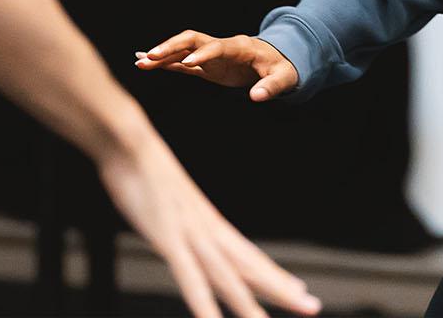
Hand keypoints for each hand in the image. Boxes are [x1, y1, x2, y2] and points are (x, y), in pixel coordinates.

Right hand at [97, 126, 320, 317]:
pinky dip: (203, 305)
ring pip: (228, 278)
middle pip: (250, 267)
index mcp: (210, 221)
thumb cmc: (144, 169)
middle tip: (312, 307)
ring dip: (249, 305)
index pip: (249, 254)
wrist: (130, 141)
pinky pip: (189, 279)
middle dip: (281, 289)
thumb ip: (181, 219)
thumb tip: (183, 229)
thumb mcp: (169, 199)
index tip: (298, 289)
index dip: (274, 274)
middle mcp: (209, 229)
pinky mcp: (170, 238)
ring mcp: (191, 235)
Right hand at [136, 31, 299, 102]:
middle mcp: (220, 46)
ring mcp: (211, 55)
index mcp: (239, 47)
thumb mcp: (284, 77)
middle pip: (192, 39)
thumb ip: (271, 86)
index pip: (217, 47)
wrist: (277, 59)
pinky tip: (146, 64)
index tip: (188, 64)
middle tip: (151, 56)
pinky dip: (165, 64)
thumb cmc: (282, 67)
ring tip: (139, 60)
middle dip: (171, 46)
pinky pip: (182, 62)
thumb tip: (256, 97)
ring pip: (182, 49)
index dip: (203, 54)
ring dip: (162, 54)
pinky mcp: (206, 65)